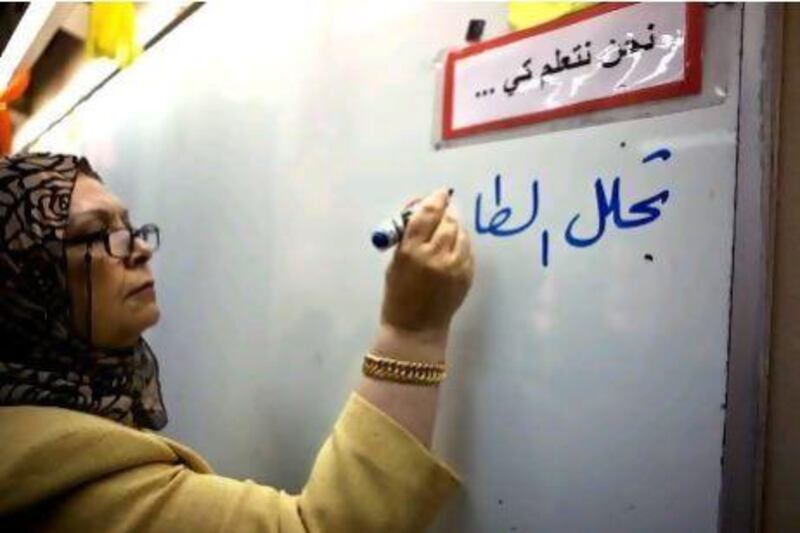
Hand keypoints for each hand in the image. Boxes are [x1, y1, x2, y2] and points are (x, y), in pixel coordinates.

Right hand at [376, 188, 473, 360]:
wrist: (415, 329)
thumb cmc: (398, 295)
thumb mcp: (396, 262)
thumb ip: (409, 238)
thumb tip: (426, 212)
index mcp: (411, 251)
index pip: (426, 214)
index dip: (435, 199)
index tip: (441, 192)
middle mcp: (434, 256)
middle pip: (447, 221)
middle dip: (446, 212)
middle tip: (445, 210)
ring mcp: (454, 266)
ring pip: (461, 233)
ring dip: (455, 227)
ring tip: (448, 231)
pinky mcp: (467, 276)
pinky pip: (468, 250)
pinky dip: (461, 245)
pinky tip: (453, 250)